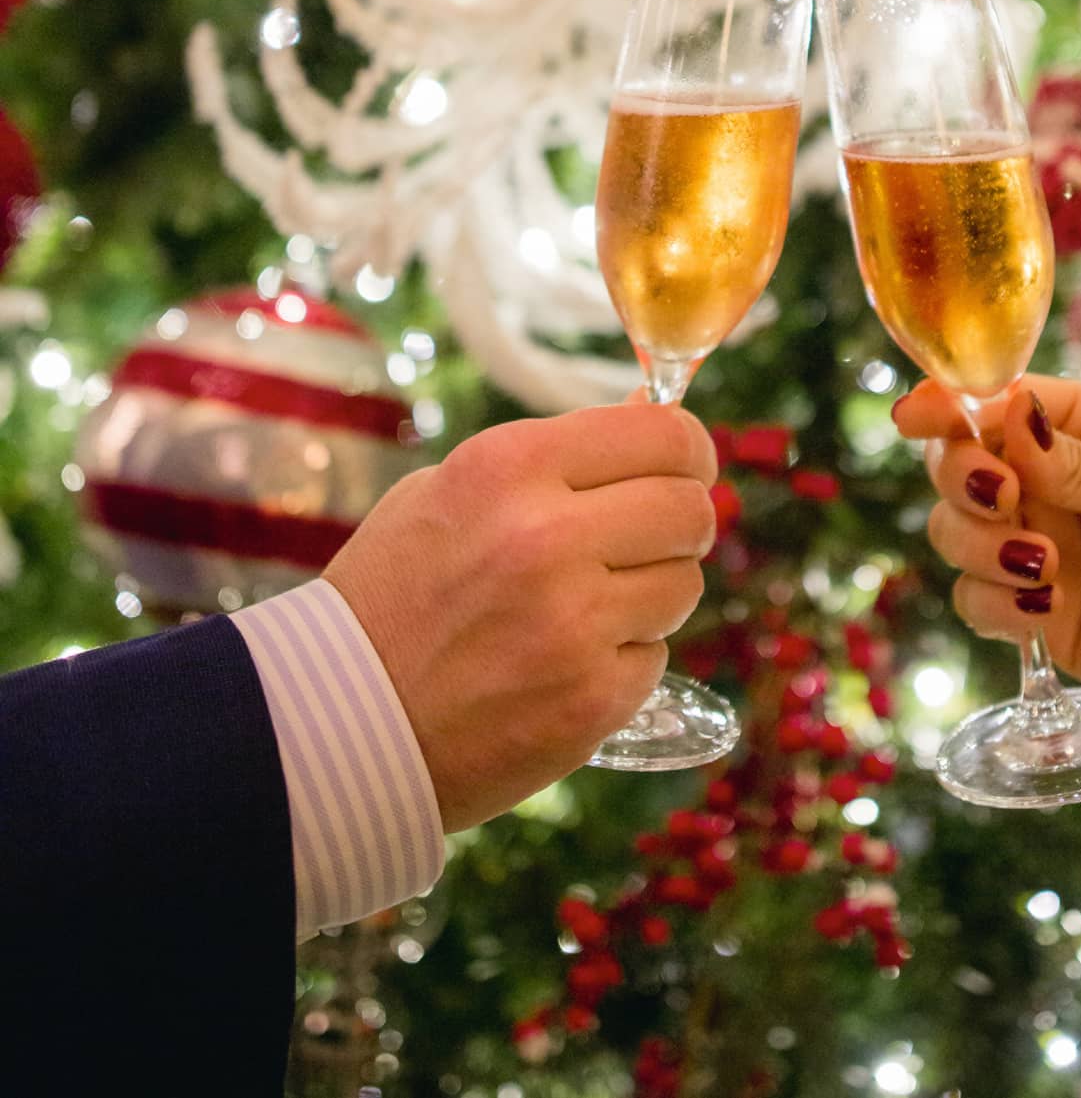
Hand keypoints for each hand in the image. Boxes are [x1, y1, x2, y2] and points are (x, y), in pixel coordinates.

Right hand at [325, 403, 717, 829]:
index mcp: (508, 467)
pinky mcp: (590, 700)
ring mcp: (573, 624)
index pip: (662, 433)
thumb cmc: (393, 594)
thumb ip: (560, 455)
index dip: (688, 448)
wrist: (335, 724)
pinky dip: (623, 660)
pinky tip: (564, 664)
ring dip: (653, 593)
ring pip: (684, 585)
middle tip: (652, 537)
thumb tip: (654, 410)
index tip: (685, 464)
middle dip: (682, 521)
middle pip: (691, 508)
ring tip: (588, 607)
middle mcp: (547, 536)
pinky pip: (655, 658)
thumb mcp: (455, 491)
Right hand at [894, 376, 1080, 728]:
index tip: (915, 418)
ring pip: (956, 535)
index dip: (947, 407)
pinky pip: (979, 605)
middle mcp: (1053, 486)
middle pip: (958, 468)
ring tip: (1046, 568)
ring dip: (978, 548)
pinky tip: (1048, 608)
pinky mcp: (1047, 618)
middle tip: (1007, 503)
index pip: (995, 407)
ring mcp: (1044, 552)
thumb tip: (1005, 415)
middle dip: (962, 481)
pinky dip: (996, 606)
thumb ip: (1080, 463)